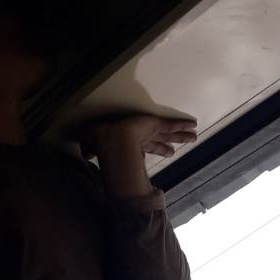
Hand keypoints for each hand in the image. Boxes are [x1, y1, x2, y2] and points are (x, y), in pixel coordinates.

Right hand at [81, 113, 197, 197]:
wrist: (106, 136)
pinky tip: (193, 125)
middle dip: (174, 141)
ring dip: (183, 135)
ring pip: (170, 133)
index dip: (160, 149)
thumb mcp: (94, 149)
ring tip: (195, 137)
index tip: (169, 152)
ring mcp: (150, 128)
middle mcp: (143, 135)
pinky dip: (182, 124)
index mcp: (132, 142)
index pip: (149, 146)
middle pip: (163, 139)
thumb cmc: (98, 142)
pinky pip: (171, 124)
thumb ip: (92, 153)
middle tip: (185, 143)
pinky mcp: (154, 123)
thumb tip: (85, 156)